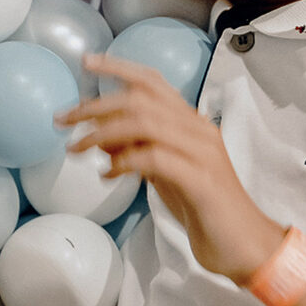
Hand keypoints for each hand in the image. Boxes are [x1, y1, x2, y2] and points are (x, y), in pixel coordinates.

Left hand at [57, 51, 286, 283]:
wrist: (242, 244)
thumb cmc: (200, 206)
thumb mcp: (162, 171)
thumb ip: (136, 148)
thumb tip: (99, 134)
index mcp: (190, 123)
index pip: (154, 82)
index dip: (119, 67)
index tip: (86, 61)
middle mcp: (198, 130)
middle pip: (141, 99)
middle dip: (95, 106)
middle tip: (63, 121)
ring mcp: (202, 153)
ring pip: (145, 123)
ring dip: (101, 133)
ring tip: (76, 149)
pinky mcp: (201, 181)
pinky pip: (154, 158)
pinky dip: (123, 162)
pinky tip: (108, 174)